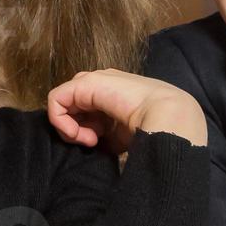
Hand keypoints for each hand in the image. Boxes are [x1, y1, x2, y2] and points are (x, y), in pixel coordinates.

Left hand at [47, 70, 206, 152]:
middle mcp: (102, 84)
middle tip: (92, 142)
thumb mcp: (123, 136)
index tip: (98, 144)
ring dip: (69, 127)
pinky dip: (61, 121)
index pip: (85, 110)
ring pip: (63, 102)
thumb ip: (106, 137)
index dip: (84, 130)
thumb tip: (95, 146)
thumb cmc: (153, 130)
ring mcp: (94, 80)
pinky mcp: (85, 83)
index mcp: (114, 94)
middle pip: (72, 105)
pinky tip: (78, 134)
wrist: (168, 117)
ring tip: (89, 139)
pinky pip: (56, 100)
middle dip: (76, 128)